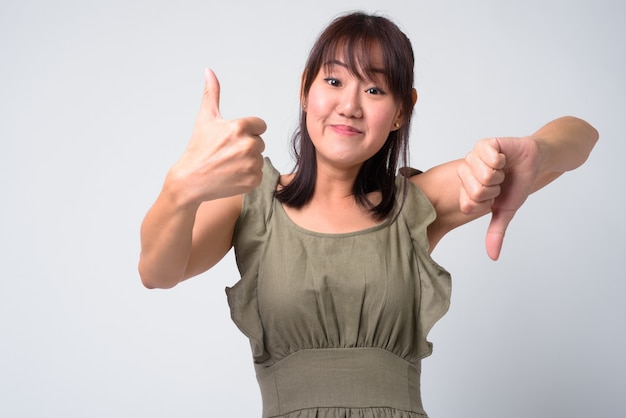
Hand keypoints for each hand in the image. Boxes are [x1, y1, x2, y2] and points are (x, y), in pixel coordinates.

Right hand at [168, 69, 266, 204]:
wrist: (190, 181)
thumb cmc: (198, 149)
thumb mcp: (205, 118)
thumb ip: (212, 94)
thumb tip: (209, 70)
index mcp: (239, 127)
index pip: (260, 125)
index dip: (247, 131)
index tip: (232, 138)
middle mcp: (248, 145)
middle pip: (260, 142)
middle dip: (246, 146)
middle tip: (227, 153)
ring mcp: (251, 164)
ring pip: (259, 158)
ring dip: (248, 161)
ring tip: (228, 164)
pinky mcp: (253, 180)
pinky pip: (259, 174)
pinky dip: (248, 176)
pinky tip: (231, 175)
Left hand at [458, 137, 541, 259]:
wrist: (535, 161)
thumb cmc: (517, 184)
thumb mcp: (506, 210)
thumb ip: (496, 232)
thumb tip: (493, 256)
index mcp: (466, 190)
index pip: (468, 204)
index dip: (488, 202)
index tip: (495, 195)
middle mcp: (465, 173)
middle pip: (476, 190)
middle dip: (496, 188)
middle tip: (500, 181)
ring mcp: (472, 157)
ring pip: (483, 174)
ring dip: (500, 173)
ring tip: (503, 169)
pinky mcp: (483, 144)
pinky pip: (489, 157)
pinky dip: (502, 160)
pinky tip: (503, 157)